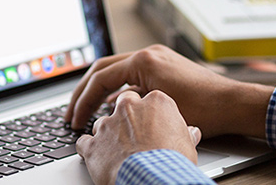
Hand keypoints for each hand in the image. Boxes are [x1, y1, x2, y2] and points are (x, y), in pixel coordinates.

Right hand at [65, 44, 272, 137]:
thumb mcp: (157, 108)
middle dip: (83, 91)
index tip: (75, 118)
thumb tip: (106, 109)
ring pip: (114, 69)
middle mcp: (147, 53)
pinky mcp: (160, 64)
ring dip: (98, 88)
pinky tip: (110, 103)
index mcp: (143, 60)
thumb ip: (126, 104)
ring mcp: (154, 57)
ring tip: (86, 108)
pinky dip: (116, 88)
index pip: (100, 78)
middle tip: (71, 112)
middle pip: (101, 69)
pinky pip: (129, 74)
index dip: (83, 100)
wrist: (233, 103)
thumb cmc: (204, 108)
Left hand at [76, 90, 201, 184]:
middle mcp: (128, 107)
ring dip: (108, 135)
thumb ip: (184, 132)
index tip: (151, 123)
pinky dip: (89, 149)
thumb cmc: (173, 162)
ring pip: (102, 123)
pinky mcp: (92, 143)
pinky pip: (84, 142)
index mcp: (155, 102)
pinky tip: (98, 158)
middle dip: (125, 117)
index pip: (148, 99)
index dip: (149, 113)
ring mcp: (108, 124)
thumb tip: (191, 133)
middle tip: (133, 134)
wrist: (153, 180)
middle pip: (122, 105)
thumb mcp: (187, 145)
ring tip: (118, 152)